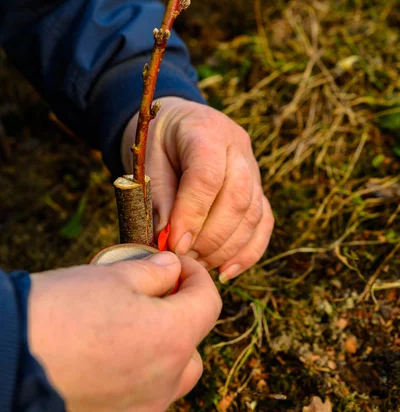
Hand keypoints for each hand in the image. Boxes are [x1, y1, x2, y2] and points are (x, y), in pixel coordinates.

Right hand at [29, 252, 220, 411]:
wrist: (11, 357)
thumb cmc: (63, 311)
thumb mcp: (114, 275)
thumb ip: (154, 272)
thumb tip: (172, 269)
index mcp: (173, 338)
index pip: (210, 303)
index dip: (197, 276)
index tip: (177, 264)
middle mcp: (166, 380)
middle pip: (193, 342)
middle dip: (182, 313)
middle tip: (154, 292)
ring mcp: (144, 405)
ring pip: (173, 373)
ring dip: (164, 345)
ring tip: (131, 322)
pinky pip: (146, 393)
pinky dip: (141, 370)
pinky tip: (112, 350)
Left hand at [122, 97, 273, 281]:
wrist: (177, 122)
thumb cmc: (157, 142)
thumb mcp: (148, 160)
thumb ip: (158, 197)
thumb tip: (166, 241)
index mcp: (206, 130)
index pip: (207, 177)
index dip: (192, 215)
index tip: (175, 244)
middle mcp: (238, 147)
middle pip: (238, 198)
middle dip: (210, 238)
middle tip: (184, 259)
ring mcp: (253, 167)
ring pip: (253, 214)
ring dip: (226, 248)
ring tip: (197, 265)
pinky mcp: (258, 187)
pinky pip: (263, 222)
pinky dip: (248, 251)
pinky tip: (226, 271)